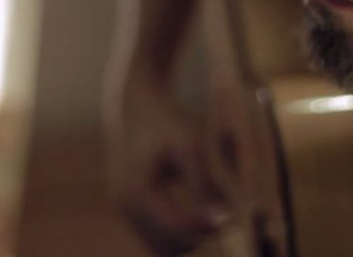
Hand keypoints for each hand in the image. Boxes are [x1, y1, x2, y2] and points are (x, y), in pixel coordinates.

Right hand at [104, 83, 229, 254]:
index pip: (176, 228)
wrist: (138, 109)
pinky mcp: (127, 209)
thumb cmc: (167, 124)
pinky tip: (190, 210)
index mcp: (137, 189)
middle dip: (197, 236)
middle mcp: (124, 204)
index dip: (206, 227)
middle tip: (220, 214)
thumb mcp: (190, 146)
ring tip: (206, 211)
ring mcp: (122, 209)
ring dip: (187, 238)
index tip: (229, 215)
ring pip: (161, 247)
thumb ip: (204, 184)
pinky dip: (175, 231)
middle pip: (168, 246)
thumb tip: (223, 220)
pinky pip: (154, 236)